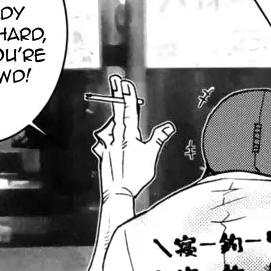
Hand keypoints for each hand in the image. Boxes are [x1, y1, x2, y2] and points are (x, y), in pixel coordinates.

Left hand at [91, 75, 174, 200]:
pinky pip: (104, 140)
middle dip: (117, 94)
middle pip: (117, 110)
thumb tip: (168, 126)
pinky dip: (107, 137)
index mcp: (128, 134)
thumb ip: (158, 138)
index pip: (129, 110)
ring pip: (110, 125)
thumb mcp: (151, 155)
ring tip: (120, 124)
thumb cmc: (136, 174)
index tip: (125, 82)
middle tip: (116, 79)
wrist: (117, 191)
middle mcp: (114, 136)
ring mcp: (106, 144)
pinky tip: (108, 142)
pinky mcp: (102, 152)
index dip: (128, 95)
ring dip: (115, 120)